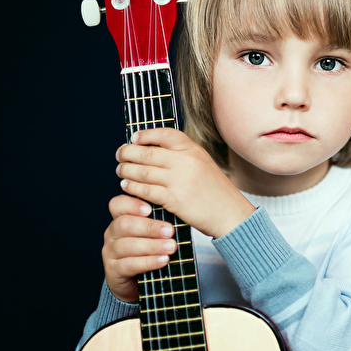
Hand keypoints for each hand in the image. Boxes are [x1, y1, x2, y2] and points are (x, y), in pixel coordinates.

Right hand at [102, 194, 177, 302]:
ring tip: (171, 247)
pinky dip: (148, 262)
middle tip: (170, 231)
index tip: (150, 209)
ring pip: (127, 245)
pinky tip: (163, 260)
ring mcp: (110, 252)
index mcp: (120, 219)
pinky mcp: (113, 270)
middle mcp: (112, 233)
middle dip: (149, 227)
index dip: (132, 204)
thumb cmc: (146, 251)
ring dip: (152, 246)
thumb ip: (158, 222)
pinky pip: (129, 264)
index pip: (118, 204)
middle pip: (124, 224)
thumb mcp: (151, 234)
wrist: (134, 283)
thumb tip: (179, 212)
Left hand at [115, 128, 255, 238]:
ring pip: (143, 171)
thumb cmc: (216, 192)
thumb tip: (153, 151)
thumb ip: (183, 157)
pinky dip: (133, 187)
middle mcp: (186, 162)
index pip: (165, 135)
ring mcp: (180, 180)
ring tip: (121, 170)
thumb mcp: (203, 165)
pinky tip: (127, 186)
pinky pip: (146, 190)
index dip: (146, 135)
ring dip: (127, 170)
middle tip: (120, 155)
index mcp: (194, 150)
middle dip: (128, 153)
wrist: (231, 215)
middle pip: (148, 152)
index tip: (134, 138)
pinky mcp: (174, 199)